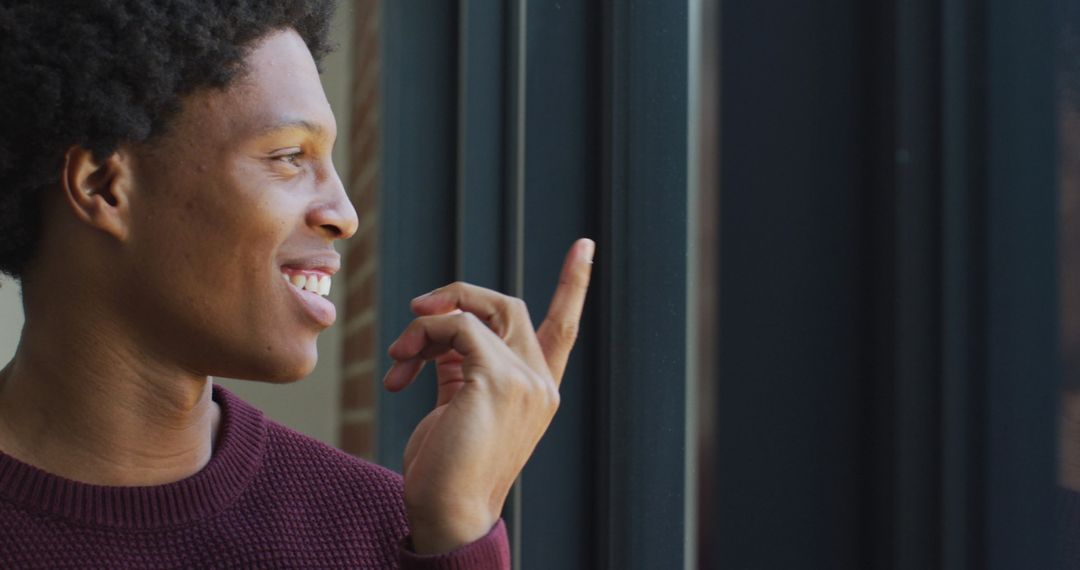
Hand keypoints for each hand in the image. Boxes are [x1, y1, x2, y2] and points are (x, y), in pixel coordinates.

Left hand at [383, 238, 594, 553]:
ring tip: (400, 356)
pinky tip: (403, 369)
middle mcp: (540, 381)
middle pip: (508, 306)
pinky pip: (457, 326)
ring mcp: (526, 379)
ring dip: (428, 323)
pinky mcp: (500, 380)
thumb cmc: (446, 467)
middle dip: (458, 297)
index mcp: (537, 389)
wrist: (447, 513)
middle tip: (417, 311)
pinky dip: (423, 335)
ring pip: (478, 311)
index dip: (572, 285)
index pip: (564, 327)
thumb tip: (439, 326)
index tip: (585, 247)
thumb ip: (463, 365)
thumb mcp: (460, 406)